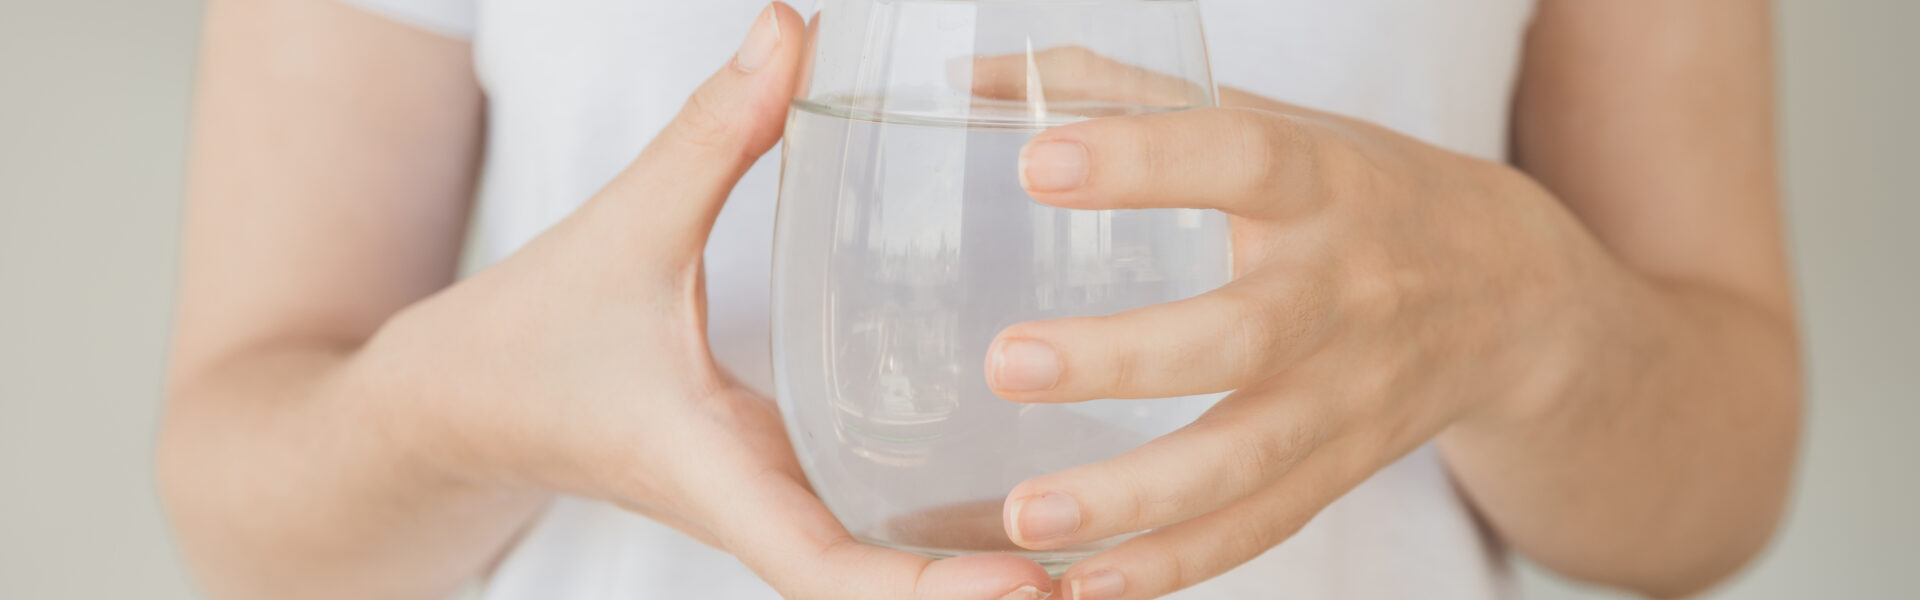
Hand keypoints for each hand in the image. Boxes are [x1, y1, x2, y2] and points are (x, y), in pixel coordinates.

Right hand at [356, 5, 1051, 598]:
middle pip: (880, 595)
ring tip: (1103, 554)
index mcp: (713, 472)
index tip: (1027, 586)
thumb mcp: (626, 226)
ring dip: (977, 581)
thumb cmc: (529, 334)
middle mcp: (755, 507)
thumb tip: (795, 27)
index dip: (926, 593)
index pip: (823, 568)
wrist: (456, 406)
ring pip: (881, 577)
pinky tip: (1028, 510)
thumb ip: (713, 130)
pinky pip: (869, 537)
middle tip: (1110, 575)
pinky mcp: (776, 486)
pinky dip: (943, 547)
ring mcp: (770, 506)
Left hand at [978, 51, 1596, 598]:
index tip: (1036, 164)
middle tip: (1006, 362)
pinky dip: (1175, 564)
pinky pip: (1259, 528)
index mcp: (1322, 182)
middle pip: (1243, 333)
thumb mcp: (1271, 120)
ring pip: (1247, 458)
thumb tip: (972, 78)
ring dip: (1134, 497)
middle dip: (1124, 358)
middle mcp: (1343, 291)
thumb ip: (1124, 92)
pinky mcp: (1341, 468)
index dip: (1144, 160)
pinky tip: (1087, 583)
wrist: (1514, 293)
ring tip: (1026, 516)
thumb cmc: (1353, 190)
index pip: (1242, 160)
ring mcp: (1347, 394)